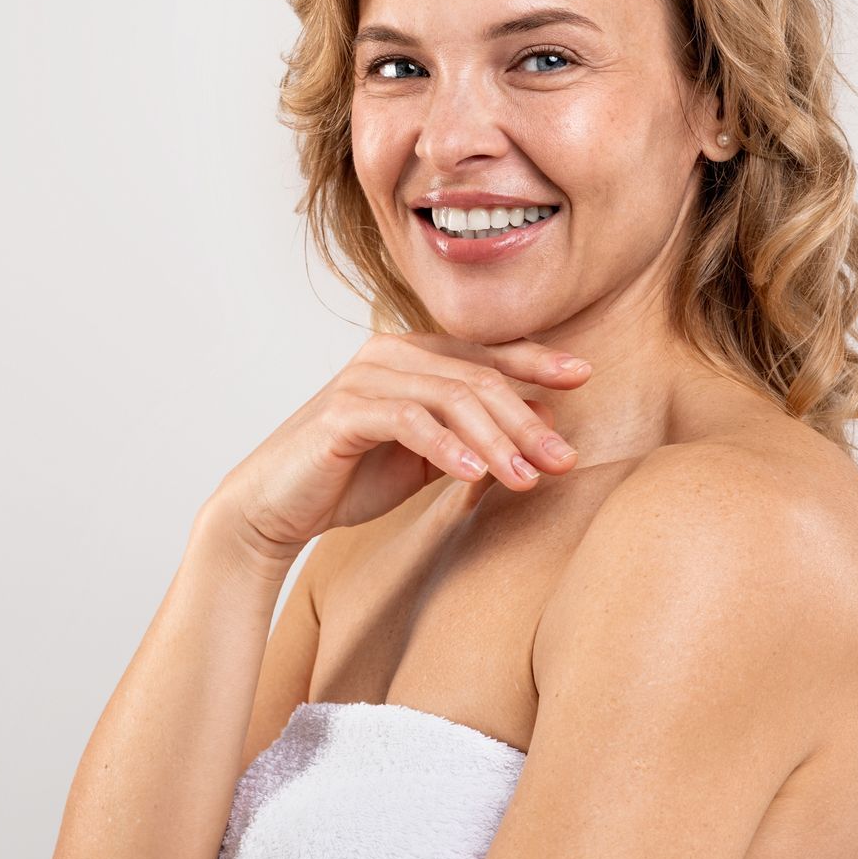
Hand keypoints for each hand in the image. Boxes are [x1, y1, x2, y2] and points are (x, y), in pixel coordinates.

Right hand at [211, 332, 591, 563]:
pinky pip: (408, 421)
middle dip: (526, 419)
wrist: (273, 505)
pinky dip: (447, 447)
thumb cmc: (348, 477)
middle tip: (563, 460)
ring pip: (450, 397)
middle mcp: (387, 354)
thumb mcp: (426, 456)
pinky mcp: (342, 412)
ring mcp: (363, 378)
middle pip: (477, 376)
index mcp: (409, 355)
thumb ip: (473, 434)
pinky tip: (476, 476)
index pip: (485, 353)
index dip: (537, 361)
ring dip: (496, 440)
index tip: (584, 376)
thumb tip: (542, 419)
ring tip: (527, 479)